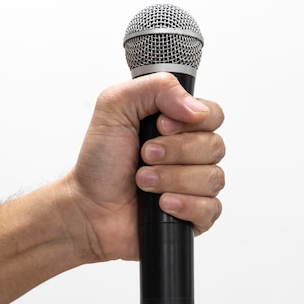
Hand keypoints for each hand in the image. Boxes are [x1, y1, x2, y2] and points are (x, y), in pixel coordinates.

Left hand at [66, 72, 224, 262]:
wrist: (87, 207)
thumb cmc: (100, 161)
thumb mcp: (115, 107)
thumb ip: (155, 88)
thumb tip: (197, 108)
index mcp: (178, 125)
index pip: (212, 114)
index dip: (191, 121)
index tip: (160, 127)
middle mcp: (191, 154)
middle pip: (215, 146)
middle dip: (175, 152)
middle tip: (144, 155)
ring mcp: (195, 186)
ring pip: (213, 178)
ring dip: (173, 179)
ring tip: (142, 182)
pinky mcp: (195, 215)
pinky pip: (211, 208)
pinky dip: (185, 205)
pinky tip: (162, 204)